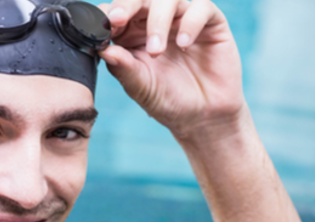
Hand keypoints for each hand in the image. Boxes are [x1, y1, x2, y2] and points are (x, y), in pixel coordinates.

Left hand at [98, 0, 244, 138]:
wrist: (203, 116)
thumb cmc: (168, 100)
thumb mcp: (140, 87)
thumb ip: (123, 68)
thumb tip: (103, 50)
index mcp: (131, 33)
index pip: (116, 11)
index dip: (108, 14)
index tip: (103, 27)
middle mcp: (155, 21)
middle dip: (126, 4)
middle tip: (118, 20)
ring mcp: (183, 19)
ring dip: (157, 21)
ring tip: (155, 51)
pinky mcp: (211, 23)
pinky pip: (201, 7)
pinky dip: (190, 22)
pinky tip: (184, 43)